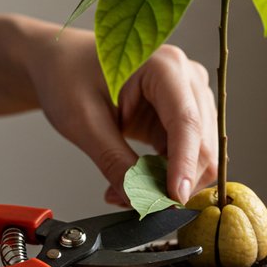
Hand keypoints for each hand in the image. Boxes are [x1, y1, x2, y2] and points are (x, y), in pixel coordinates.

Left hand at [25, 21, 217, 204]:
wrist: (63, 64)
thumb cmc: (68, 77)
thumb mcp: (83, 122)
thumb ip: (114, 162)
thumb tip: (139, 200)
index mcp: (165, 66)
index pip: (187, 122)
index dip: (184, 165)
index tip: (174, 200)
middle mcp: (187, 78)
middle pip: (203, 142)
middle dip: (175, 180)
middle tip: (137, 203)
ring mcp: (191, 96)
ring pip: (201, 154)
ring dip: (170, 181)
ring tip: (127, 191)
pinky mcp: (184, 116)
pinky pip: (187, 157)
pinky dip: (165, 176)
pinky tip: (136, 181)